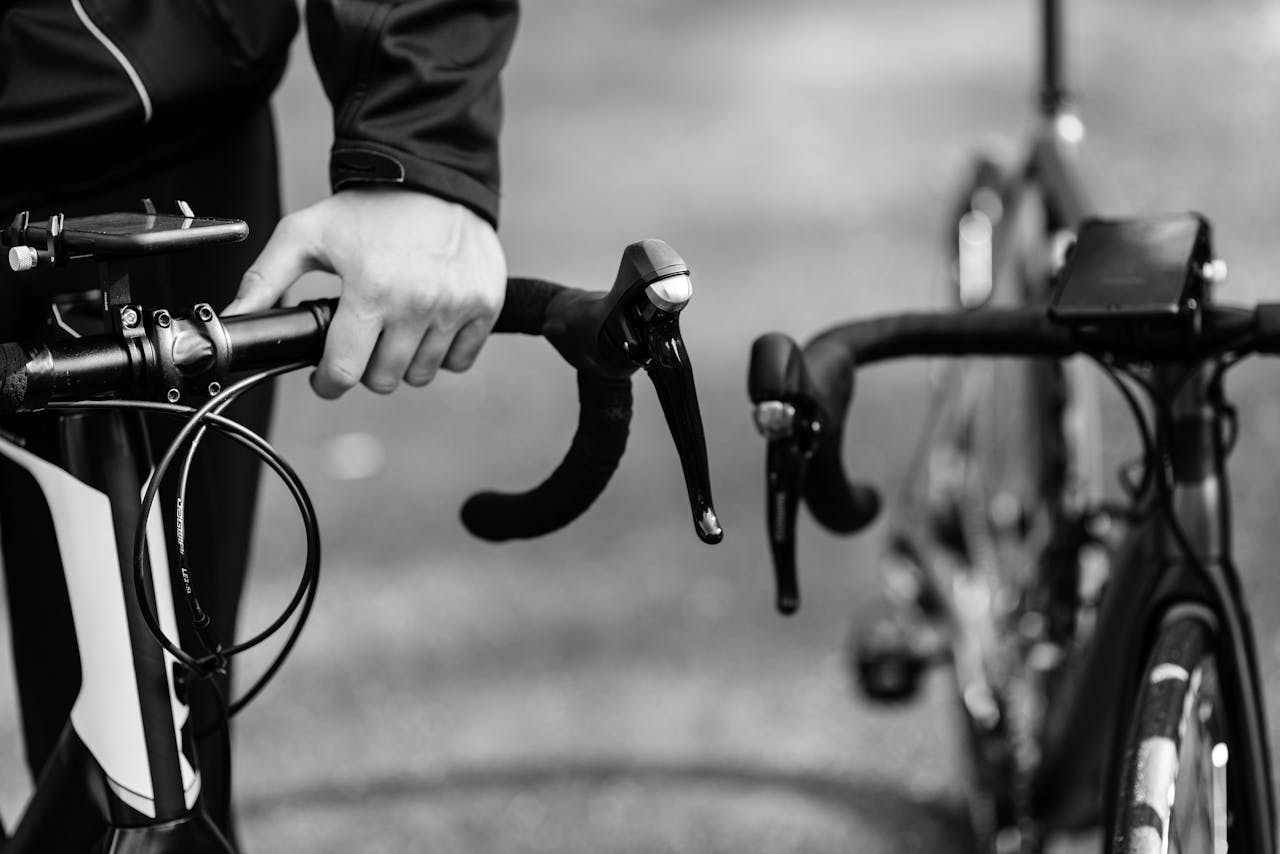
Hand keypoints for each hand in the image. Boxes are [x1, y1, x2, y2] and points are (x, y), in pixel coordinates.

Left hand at [226, 188, 506, 397]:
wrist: (434, 177)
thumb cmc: (368, 207)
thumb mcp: (306, 233)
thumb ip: (264, 279)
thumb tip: (229, 320)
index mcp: (371, 290)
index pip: (344, 371)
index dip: (327, 381)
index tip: (325, 375)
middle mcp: (418, 303)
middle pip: (384, 380)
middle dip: (365, 368)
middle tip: (361, 342)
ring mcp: (456, 307)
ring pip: (422, 375)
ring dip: (403, 361)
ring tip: (394, 330)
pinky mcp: (484, 305)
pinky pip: (459, 361)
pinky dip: (442, 353)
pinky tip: (427, 325)